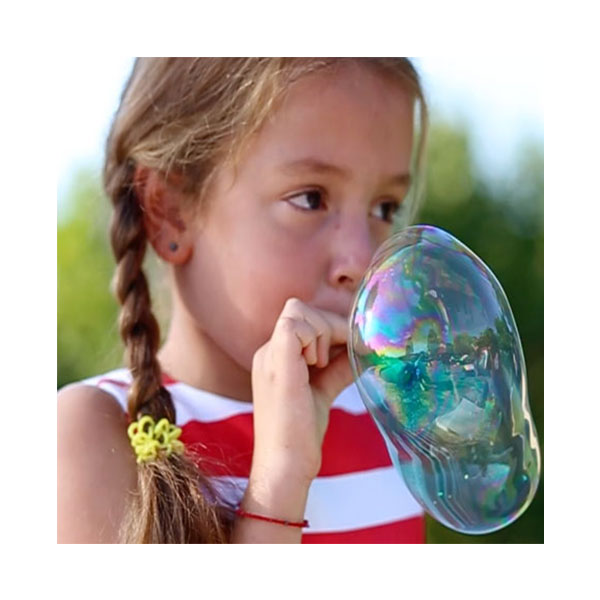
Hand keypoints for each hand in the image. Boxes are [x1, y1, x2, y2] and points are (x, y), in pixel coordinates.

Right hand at [250, 297, 353, 484]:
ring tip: (321, 366)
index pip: (300, 316)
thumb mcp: (324, 389)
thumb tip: (365, 348)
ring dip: (322, 332)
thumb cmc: (302, 433)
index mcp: (274, 356)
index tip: (347, 347)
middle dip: (329, 326)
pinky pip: (294, 325)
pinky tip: (316, 366)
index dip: (327, 325)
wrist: (285, 464)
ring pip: (297, 311)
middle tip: (339, 356)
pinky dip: (315, 338)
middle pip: (299, 308)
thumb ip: (338, 367)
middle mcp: (267, 351)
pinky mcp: (277, 364)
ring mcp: (268, 356)